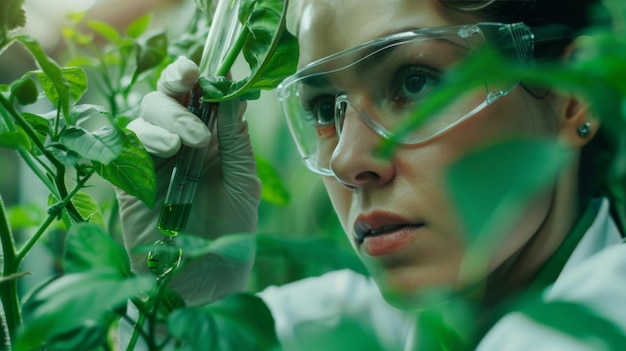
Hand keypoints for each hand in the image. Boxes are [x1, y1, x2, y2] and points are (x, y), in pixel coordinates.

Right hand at [116, 56, 260, 304]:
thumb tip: (234, 94)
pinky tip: (167, 150)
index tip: (205, 67)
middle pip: (168, 94)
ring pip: (146, 113)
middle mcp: (181, 141)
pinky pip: (127, 143)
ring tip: (190, 142)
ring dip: (169, 117)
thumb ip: (236, 141)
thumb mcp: (243, 182)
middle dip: (178, 86)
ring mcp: (154, 158)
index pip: (200, 95)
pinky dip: (146, 137)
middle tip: (194, 89)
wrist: (206, 278)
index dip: (198, 75)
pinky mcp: (130, 178)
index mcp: (212, 138)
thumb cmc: (231, 230)